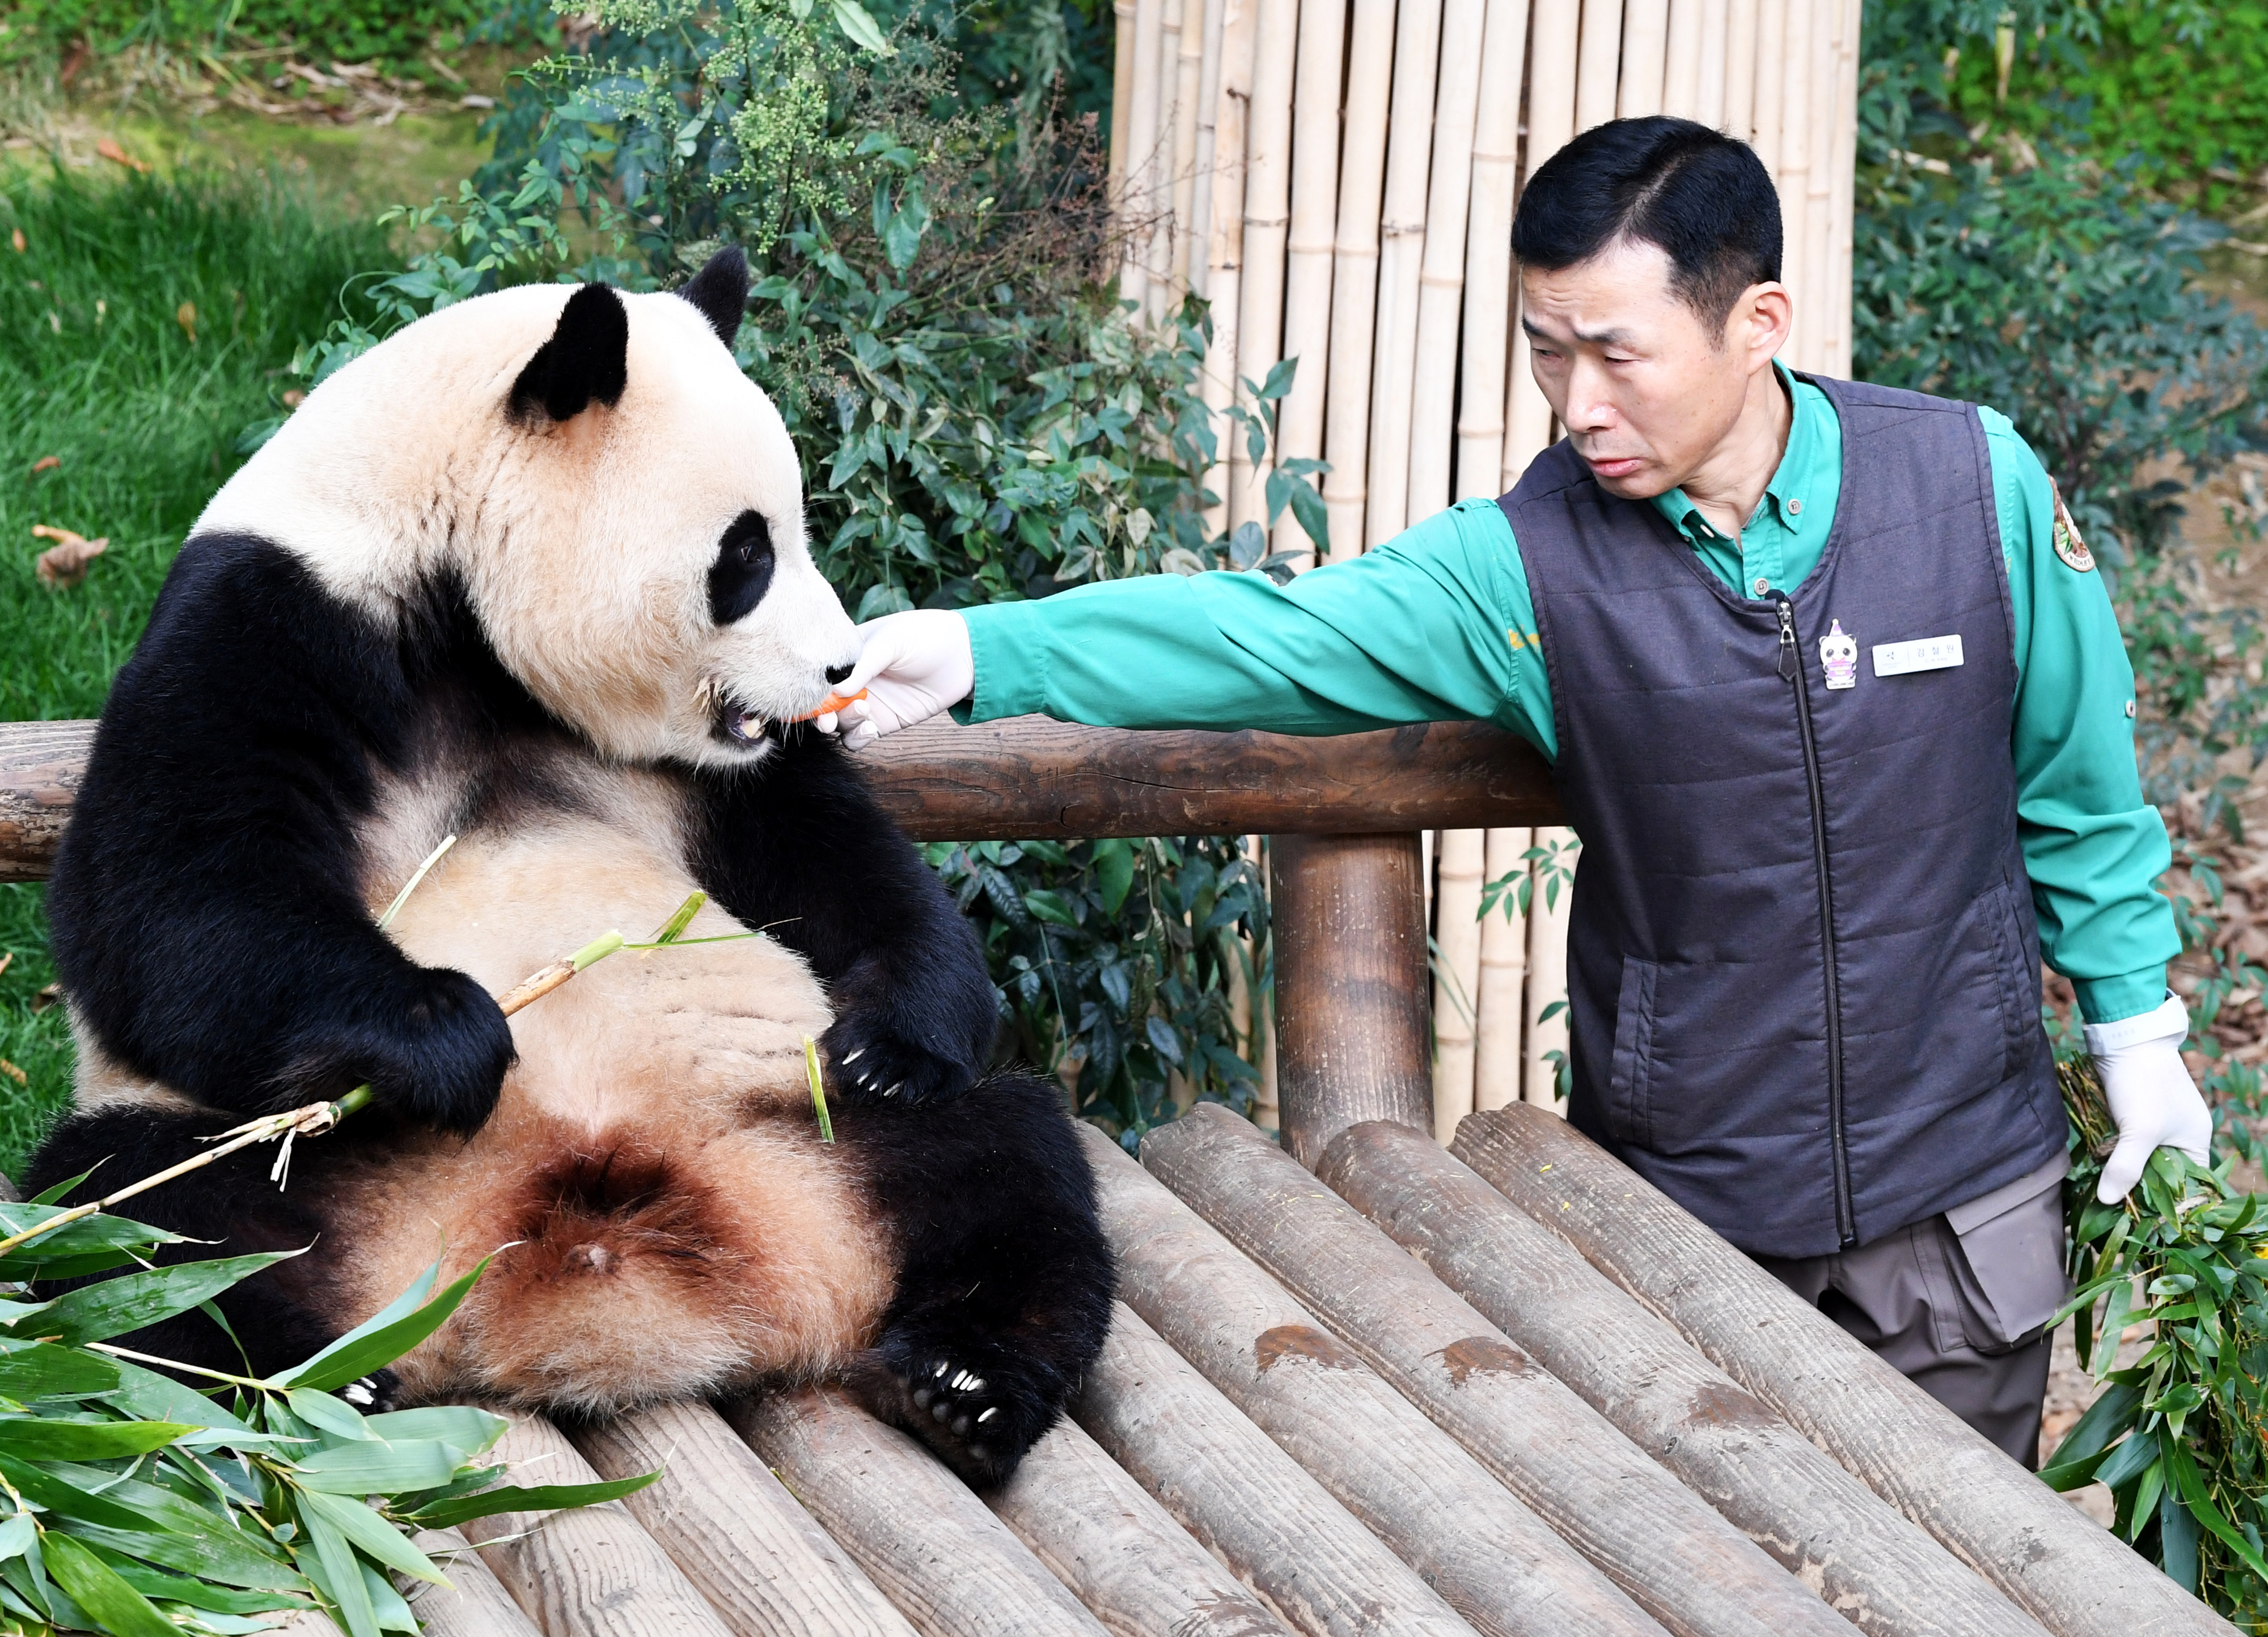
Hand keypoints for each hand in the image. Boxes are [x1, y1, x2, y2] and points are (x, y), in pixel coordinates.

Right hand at [819, 611, 973, 749]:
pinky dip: (857, 738)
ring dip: (843, 723)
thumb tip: (837, 691)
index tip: (815, 699)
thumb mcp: (891, 641)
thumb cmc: (925, 637)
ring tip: (864, 710)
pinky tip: (871, 729)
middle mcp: (852, 680)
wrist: (963, 656)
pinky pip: (858, 738)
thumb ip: (864, 665)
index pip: (817, 676)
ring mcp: (866, 702)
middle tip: (829, 718)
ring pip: (838, 723)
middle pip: (822, 703)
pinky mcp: (883, 722)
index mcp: (846, 656)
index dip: (811, 689)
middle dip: (821, 713)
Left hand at [2086, 993, 2212, 1202]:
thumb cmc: (2143, 1083)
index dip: (2166, 1205)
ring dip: (2121, 1172)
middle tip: (2112, 1210)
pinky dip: (2111, 1155)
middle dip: (2138, 1189)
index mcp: (2195, 1143)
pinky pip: (2123, 1145)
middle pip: (2160, 1176)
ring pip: (2138, 1160)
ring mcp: (2154, 1125)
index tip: (2140, 1221)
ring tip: (2100, 1193)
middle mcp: (2179, 1137)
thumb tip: (2109, 1201)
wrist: (2125, 1037)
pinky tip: (2095, 1167)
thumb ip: (2126, 1167)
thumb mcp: (2139, 1130)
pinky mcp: (2131, 1115)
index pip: (2187, 1187)